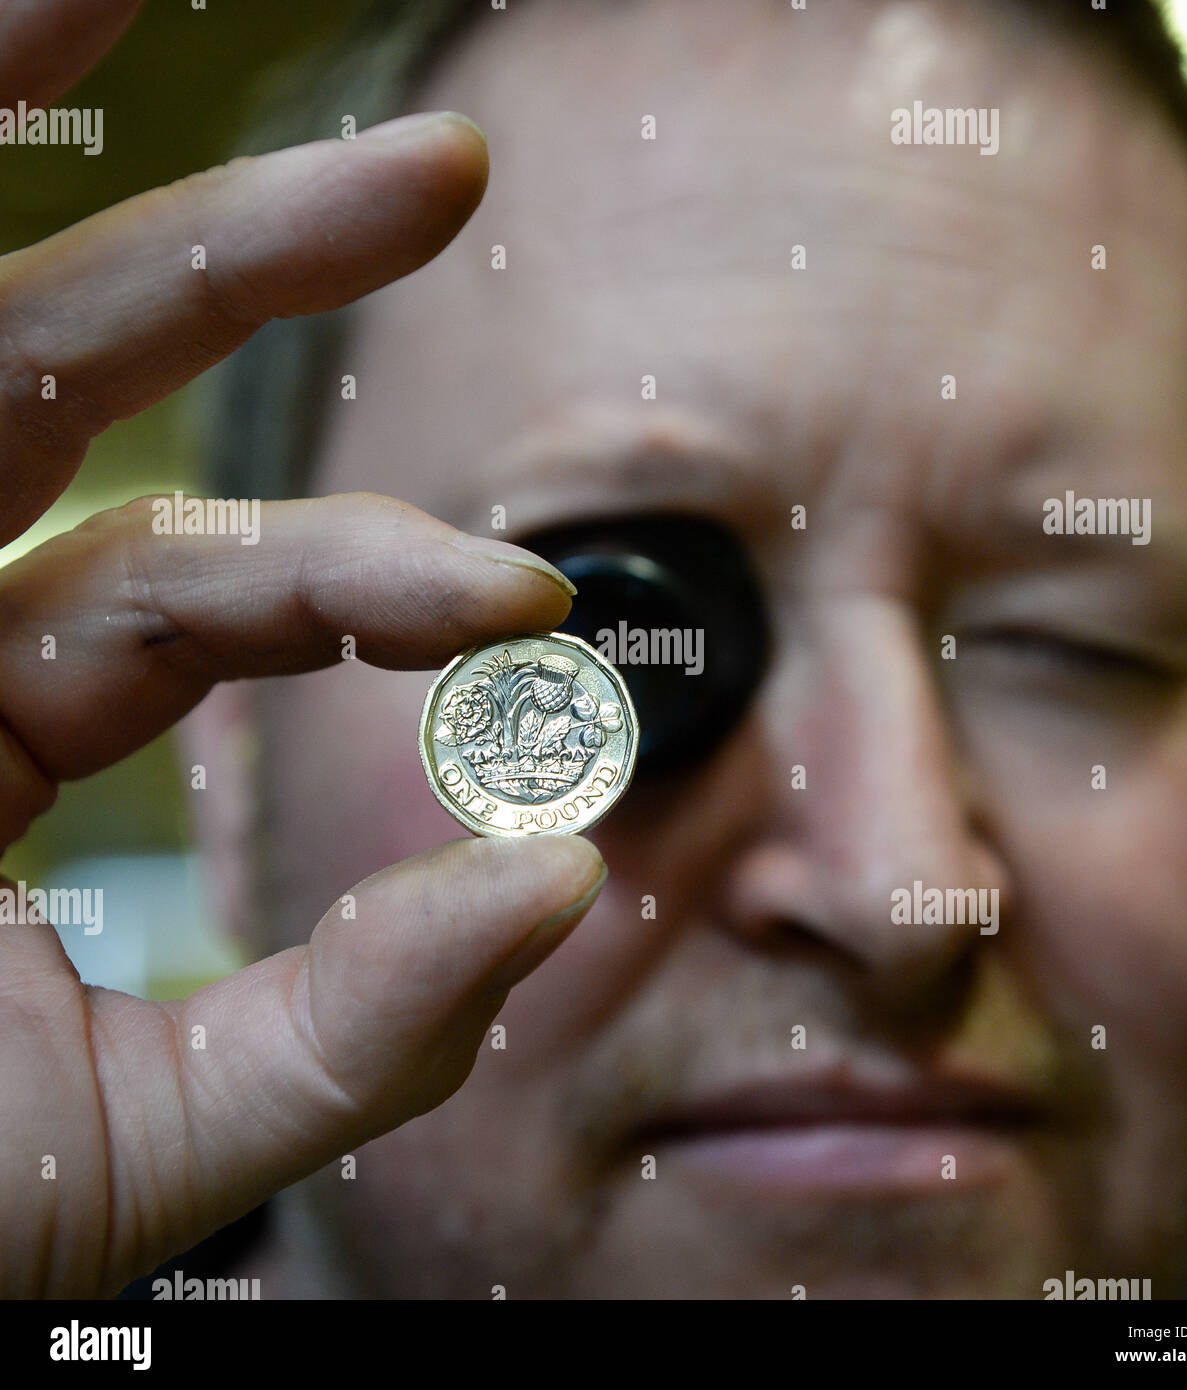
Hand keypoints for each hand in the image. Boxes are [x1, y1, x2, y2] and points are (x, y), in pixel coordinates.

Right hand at [0, 0, 605, 1297]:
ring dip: (35, 107)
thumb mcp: (135, 1143)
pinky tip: (25, 24)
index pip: (210, 590)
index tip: (527, 596)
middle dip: (259, 257)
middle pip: (85, 378)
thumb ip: (355, 1033)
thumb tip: (562, 886)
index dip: (377, 578)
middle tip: (453, 167)